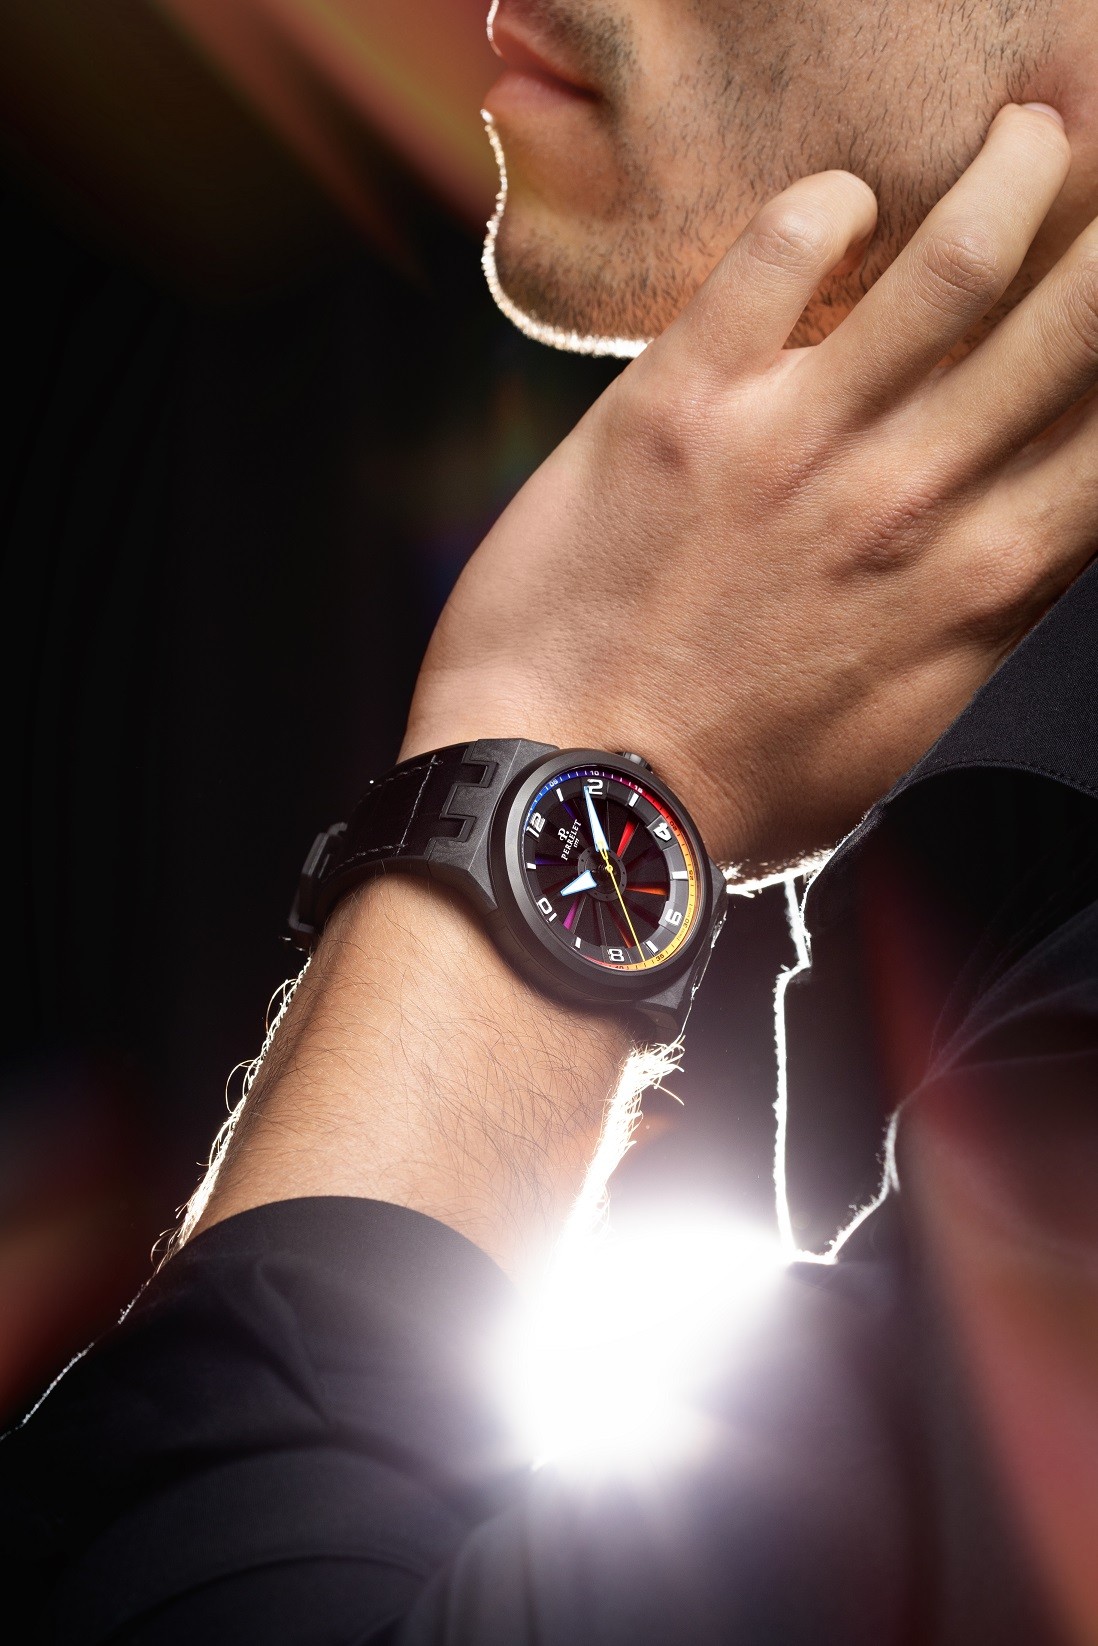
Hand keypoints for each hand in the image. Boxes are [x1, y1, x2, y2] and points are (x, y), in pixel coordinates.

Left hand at [404, 103, 1097, 868]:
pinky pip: (778, 253)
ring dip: (1010, 176)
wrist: (574, 798)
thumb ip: (980, 633)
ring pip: (954, 262)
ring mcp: (796, 443)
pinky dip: (827, 207)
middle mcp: (908, 499)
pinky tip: (844, 204)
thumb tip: (1029, 554)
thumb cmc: (733, 784)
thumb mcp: (902, 734)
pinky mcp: (681, 405)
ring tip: (1024, 140)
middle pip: (1072, 322)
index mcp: (975, 588)